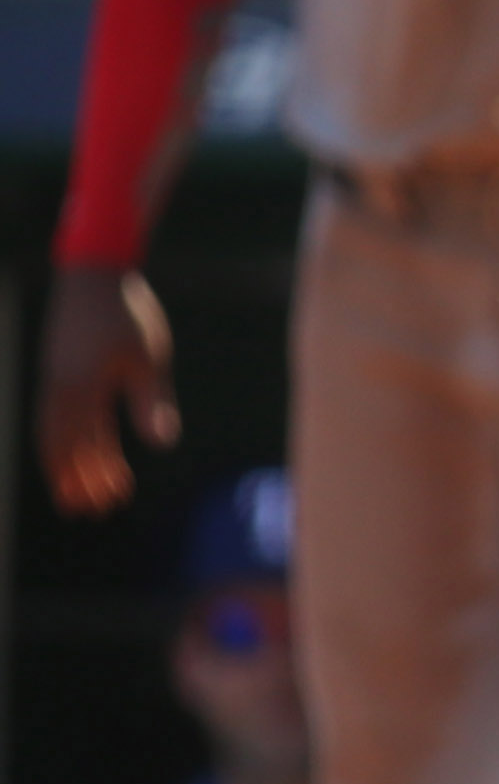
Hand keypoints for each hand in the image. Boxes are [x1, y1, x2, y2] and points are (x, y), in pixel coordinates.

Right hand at [38, 265, 176, 515]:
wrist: (94, 273)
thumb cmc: (129, 314)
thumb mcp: (149, 359)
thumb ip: (151, 402)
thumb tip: (161, 444)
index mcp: (81, 392)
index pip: (86, 448)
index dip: (95, 477)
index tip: (112, 501)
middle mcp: (59, 391)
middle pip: (64, 449)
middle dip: (77, 481)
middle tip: (92, 511)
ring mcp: (52, 381)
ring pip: (54, 435)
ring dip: (67, 465)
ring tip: (77, 491)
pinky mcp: (54, 371)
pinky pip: (53, 417)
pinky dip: (62, 440)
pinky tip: (77, 450)